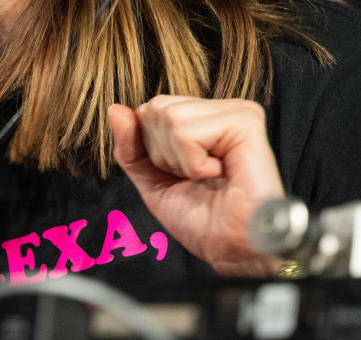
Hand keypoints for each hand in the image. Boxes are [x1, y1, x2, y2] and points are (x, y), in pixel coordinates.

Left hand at [108, 96, 284, 275]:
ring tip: (209, 176)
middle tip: (198, 178)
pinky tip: (220, 174)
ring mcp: (237, 112)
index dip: (154, 151)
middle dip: (165, 154)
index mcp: (205, 116)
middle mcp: (223, 109)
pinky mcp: (244, 123)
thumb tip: (116, 109)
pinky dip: (193, 164)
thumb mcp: (152, 181)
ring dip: (180, 161)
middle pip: (156, 109)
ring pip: (170, 117)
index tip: (184, 175)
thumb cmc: (202, 220)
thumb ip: (131, 146)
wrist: (231, 251)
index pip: (150, 109)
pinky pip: (187, 132)